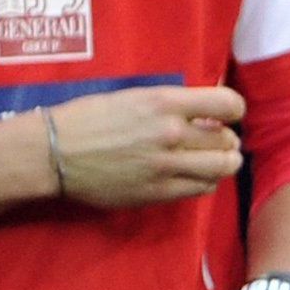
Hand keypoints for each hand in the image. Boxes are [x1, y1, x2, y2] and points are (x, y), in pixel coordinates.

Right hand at [47, 85, 244, 207]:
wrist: (55, 152)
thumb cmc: (90, 117)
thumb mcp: (135, 96)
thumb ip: (172, 103)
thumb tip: (207, 108)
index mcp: (165, 103)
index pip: (228, 105)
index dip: (234, 110)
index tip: (228, 114)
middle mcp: (171, 133)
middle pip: (227, 140)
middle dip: (227, 139)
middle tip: (218, 140)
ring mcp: (166, 166)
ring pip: (221, 168)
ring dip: (223, 163)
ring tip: (213, 160)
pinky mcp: (157, 193)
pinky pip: (200, 189)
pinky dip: (206, 181)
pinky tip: (195, 175)